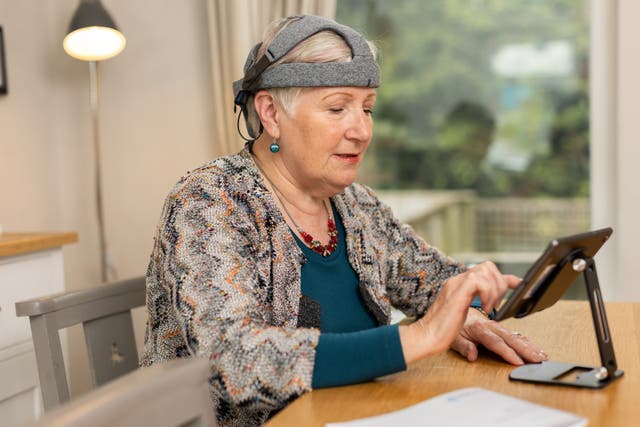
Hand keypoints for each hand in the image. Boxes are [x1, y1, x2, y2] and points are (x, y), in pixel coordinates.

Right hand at [399, 261, 520, 362]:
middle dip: (500, 284)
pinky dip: (487, 293)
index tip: (518, 284)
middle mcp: (458, 281)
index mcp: (460, 286)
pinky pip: (479, 280)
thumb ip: (476, 307)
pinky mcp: (457, 292)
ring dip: (494, 289)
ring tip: (489, 308)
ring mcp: (456, 284)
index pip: (485, 272)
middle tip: (496, 304)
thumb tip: (490, 307)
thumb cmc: (441, 330)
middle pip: (488, 266)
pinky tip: (485, 308)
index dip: (504, 277)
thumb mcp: (465, 315)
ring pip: (485, 270)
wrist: (426, 336)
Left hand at [451, 308, 547, 364]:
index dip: (507, 352)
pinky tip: (536, 348)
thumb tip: (472, 356)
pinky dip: (527, 341)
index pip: (495, 342)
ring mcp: (497, 327)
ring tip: (542, 355)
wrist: (455, 308)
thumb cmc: (454, 326)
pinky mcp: (501, 328)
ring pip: (516, 336)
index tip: (518, 361)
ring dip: (530, 346)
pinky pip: (515, 334)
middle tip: (538, 359)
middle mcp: (490, 326)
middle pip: (510, 339)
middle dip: (525, 349)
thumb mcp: (453, 338)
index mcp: (479, 329)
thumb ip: (463, 347)